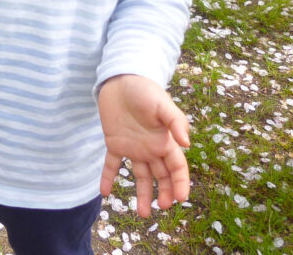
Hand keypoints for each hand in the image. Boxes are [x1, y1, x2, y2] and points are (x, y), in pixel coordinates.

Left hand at [97, 74, 190, 216]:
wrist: (120, 79)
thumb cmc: (144, 90)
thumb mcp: (162, 104)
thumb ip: (176, 122)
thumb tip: (187, 144)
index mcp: (165, 140)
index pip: (177, 167)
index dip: (180, 183)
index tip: (180, 199)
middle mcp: (151, 148)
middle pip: (161, 176)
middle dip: (164, 192)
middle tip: (161, 208)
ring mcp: (134, 147)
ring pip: (140, 176)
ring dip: (141, 194)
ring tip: (142, 213)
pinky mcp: (115, 143)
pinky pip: (112, 164)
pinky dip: (109, 177)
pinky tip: (105, 192)